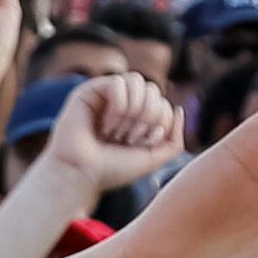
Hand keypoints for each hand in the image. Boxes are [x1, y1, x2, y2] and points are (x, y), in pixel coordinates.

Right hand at [41, 69, 178, 190]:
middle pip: (153, 90)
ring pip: (137, 80)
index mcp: (137, 118)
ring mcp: (106, 96)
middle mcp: (123, 104)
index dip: (161, 121)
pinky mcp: (90, 91)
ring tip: (118, 131)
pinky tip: (106, 124)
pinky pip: (118, 82)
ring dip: (134, 109)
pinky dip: (118, 104)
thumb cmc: (111, 170)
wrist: (80, 176)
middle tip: (130, 138)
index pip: (163, 103)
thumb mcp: (152, 159)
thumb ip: (174, 141)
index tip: (144, 142)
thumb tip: (178, 109)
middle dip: (148, 115)